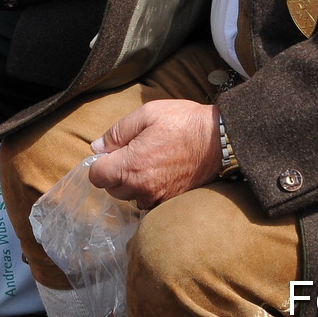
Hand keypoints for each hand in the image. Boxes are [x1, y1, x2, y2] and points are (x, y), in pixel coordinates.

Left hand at [87, 100, 220, 207]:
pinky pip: (149, 200)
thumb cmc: (184, 122)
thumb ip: (117, 132)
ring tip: (149, 161)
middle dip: (115, 172)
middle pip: (112, 188)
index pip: (96, 176)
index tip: (111, 152)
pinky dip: (148, 189)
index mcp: (131, 165)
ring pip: (130, 196)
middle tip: (133, 152)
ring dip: (132, 183)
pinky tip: (159, 172)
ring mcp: (158, 198)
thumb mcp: (147, 114)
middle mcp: (142, 187)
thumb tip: (97, 147)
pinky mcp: (171, 202)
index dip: (99, 162)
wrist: (221, 140)